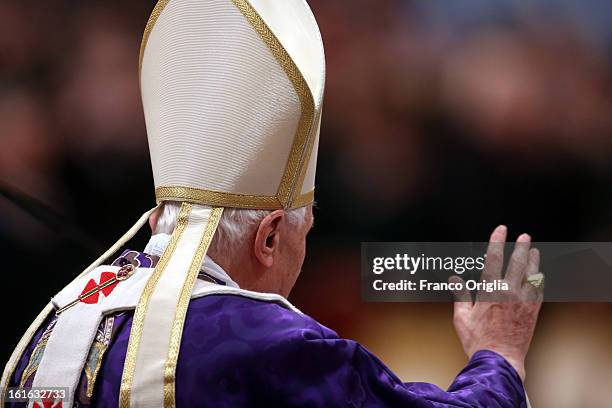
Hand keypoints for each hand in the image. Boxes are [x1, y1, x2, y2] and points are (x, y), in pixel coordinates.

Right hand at [450, 225, 542, 379]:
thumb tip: (454, 280)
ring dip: (533, 260)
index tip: (501, 230)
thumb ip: (460, 294)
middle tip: (524, 236)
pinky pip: (539, 289)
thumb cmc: (478, 340)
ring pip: (532, 273)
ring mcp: (524, 301)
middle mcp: (509, 292)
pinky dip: (539, 279)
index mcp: (490, 291)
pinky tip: (539, 274)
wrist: (500, 359)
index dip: (497, 241)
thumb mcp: (462, 316)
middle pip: (517, 262)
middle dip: (521, 246)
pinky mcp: (533, 310)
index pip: (494, 259)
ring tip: (534, 250)